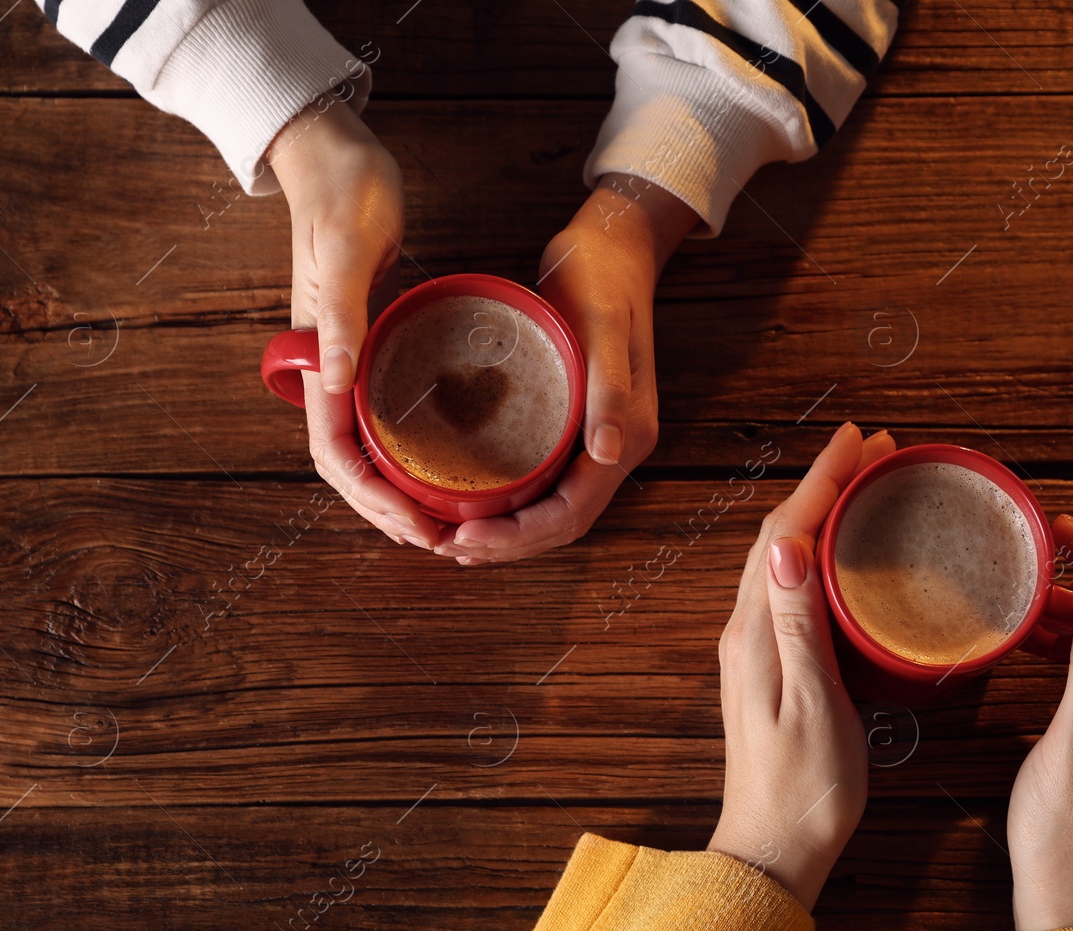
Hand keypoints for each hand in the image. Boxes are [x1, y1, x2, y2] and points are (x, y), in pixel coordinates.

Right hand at [268, 93, 440, 548]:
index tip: (414, 525)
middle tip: (440, 541)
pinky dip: (408, 451)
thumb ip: (341, 316)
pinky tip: (442, 466)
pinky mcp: (372, 346)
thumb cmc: (342, 193)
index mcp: (317, 355)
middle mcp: (328, 368)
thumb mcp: (348, 250)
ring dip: (397, 490)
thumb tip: (335, 381)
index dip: (372, 498)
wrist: (335, 155)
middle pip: (349, 465)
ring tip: (442, 522)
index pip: (334, 452)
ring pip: (366, 447)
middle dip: (388, 510)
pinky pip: (386, 416)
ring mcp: (349, 360)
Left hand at [432, 175, 698, 562]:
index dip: (520, 536)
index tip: (467, 537)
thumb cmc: (603, 277)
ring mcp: (599, 438)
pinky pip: (545, 481)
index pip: (572, 512)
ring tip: (453, 537)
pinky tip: (475, 504)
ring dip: (506, 533)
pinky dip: (511, 503)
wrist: (615, 244)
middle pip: (560, 522)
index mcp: (626, 435)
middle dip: (505, 544)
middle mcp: (615, 446)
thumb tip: (606, 454)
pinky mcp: (578, 423)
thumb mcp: (601, 326)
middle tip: (446, 544)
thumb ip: (608, 390)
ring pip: (552, 508)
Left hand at [708, 422, 896, 910]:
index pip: (787, 534)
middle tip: (874, 451)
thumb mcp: (813, 705)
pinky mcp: (766, 667)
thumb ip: (799, 625)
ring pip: (783, 557)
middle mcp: (746, 631)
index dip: (823, 481)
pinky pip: (789, 588)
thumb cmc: (804, 790)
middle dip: (825, 484)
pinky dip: (816, 552)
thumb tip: (789, 545)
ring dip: (820, 513)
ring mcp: (753, 648)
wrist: (773, 851)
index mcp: (756, 634)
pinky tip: (843, 556)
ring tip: (864, 485)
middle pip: (782, 535)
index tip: (860, 441)